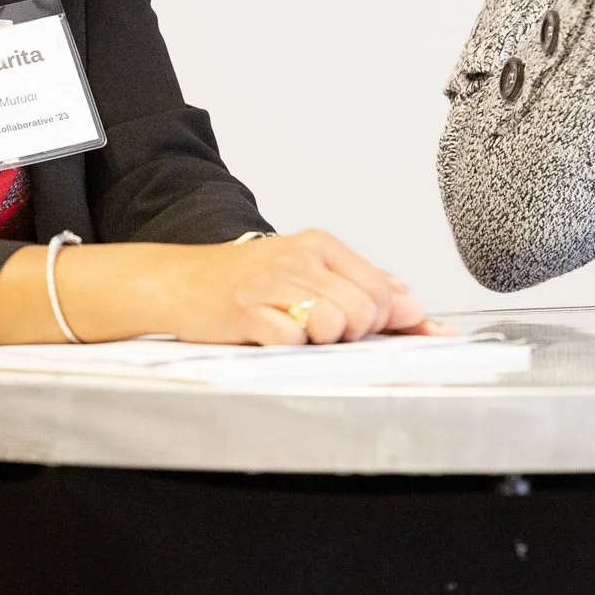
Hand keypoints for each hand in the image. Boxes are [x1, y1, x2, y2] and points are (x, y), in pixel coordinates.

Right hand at [0, 229, 432, 346]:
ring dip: (322, 343)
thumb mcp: (308, 274)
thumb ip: (364, 286)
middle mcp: (302, 257)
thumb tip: (416, 307)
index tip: (373, 332)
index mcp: (323, 245)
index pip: (384, 289)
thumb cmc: (247, 283)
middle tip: (319, 331)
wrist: (178, 283)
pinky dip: (288, 349)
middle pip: (366, 311)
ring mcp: (273, 282)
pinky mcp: (247, 309)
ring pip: (336, 326)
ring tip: (294, 332)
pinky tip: (270, 337)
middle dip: (354, 334)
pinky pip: (293, 341)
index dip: (387, 321)